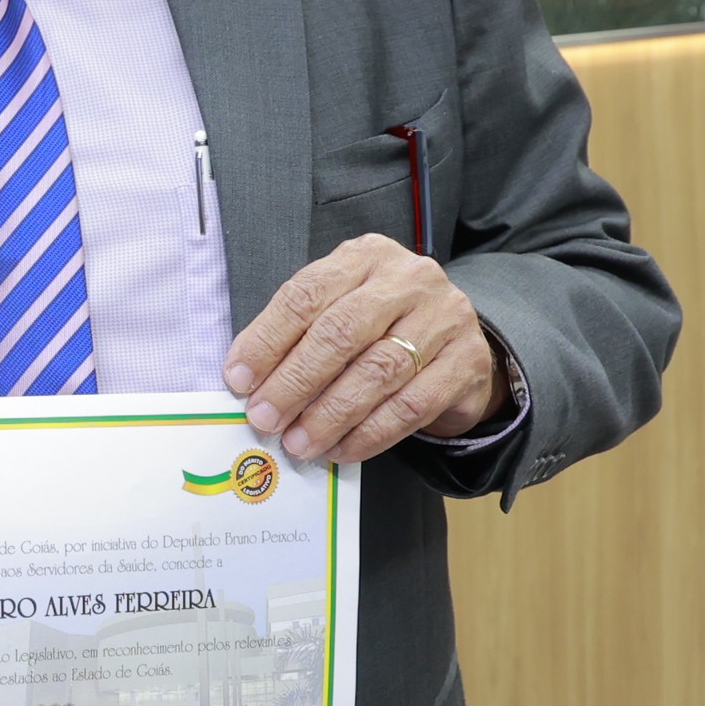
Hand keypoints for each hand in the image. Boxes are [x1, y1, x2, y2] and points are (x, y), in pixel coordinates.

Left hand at [222, 234, 501, 463]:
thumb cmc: (382, 327)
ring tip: (299, 442)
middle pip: (341, 332)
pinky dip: (370, 433)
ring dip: (330, 414)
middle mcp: (408, 279)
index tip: (238, 380)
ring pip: (377, 371)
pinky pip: (411, 405)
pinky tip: (342, 449)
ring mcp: (444, 318)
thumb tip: (247, 381)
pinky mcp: (467, 361)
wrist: (458, 343)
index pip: (307, 295)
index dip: (267, 340)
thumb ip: (300, 333)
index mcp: (365, 256)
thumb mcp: (341, 308)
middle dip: (295, 381)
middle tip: (265, 418)